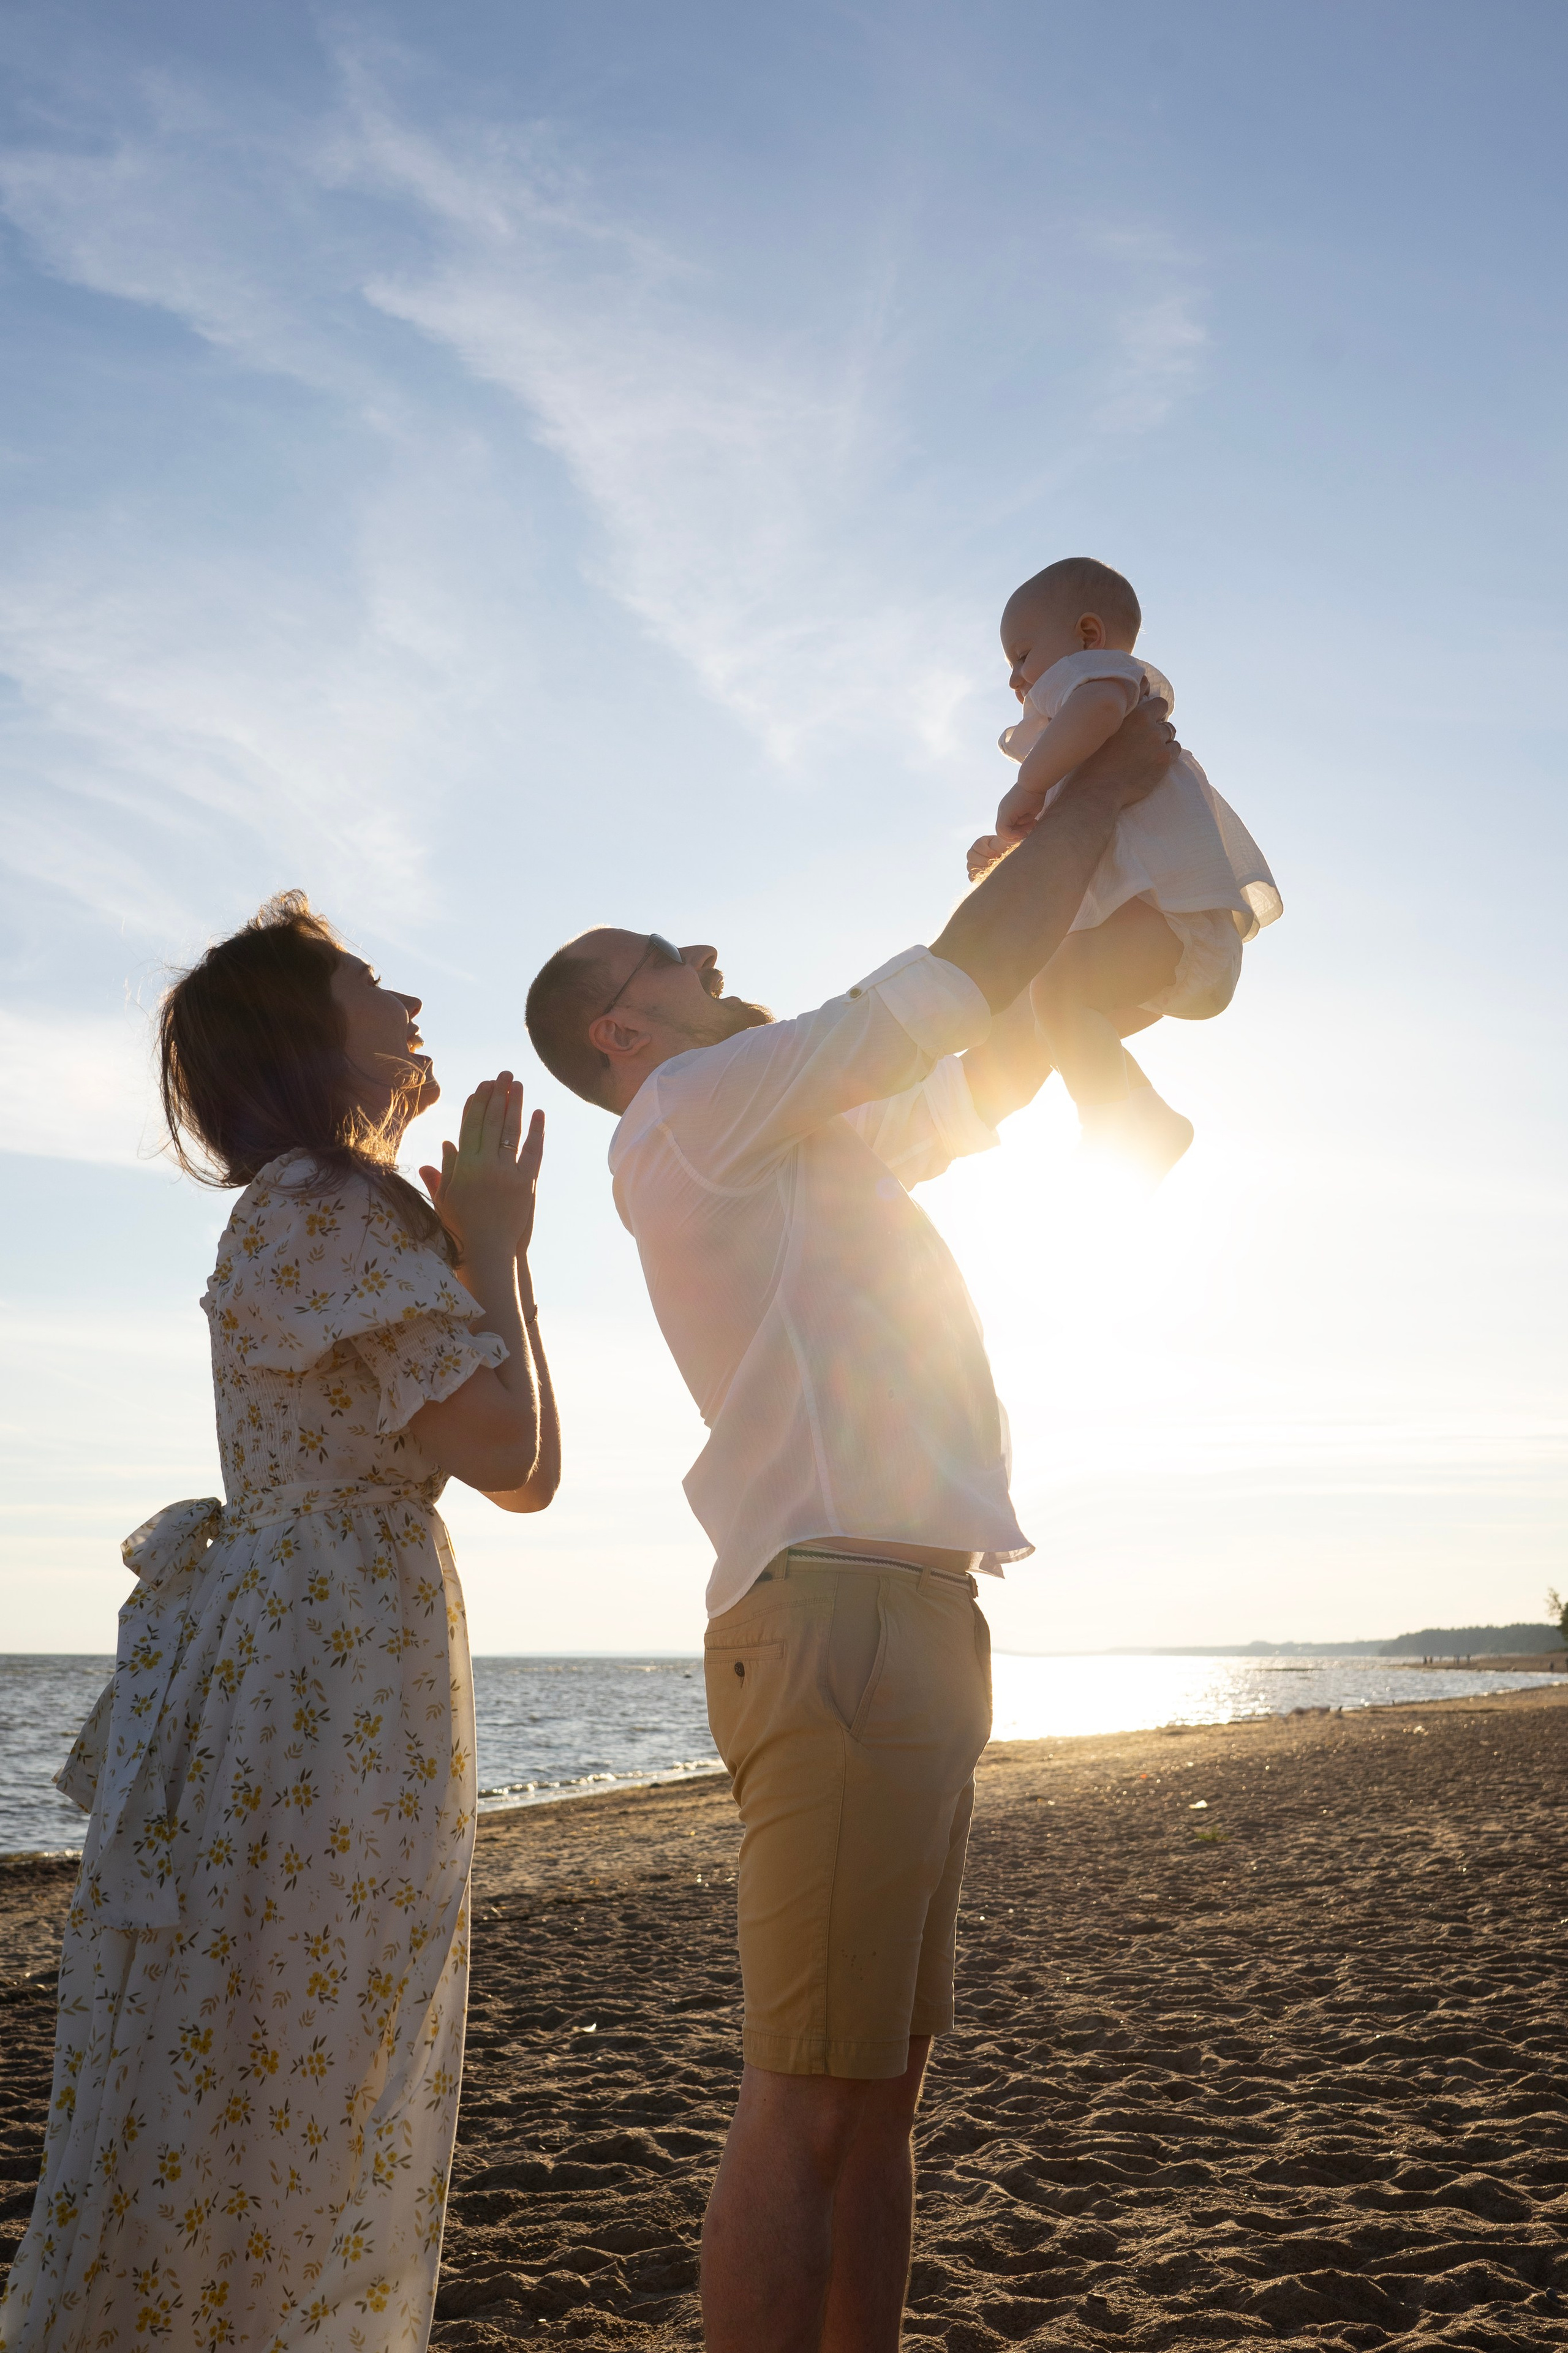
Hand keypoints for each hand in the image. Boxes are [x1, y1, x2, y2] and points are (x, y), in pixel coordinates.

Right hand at [420, 1072, 544, 1266]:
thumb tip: (445, 1142)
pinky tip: (538, 1113)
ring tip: (518, 1084)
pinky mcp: (525, 1183)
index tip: (482, 1086)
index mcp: (463, 1167)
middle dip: (497, 1095)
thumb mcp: (445, 1199)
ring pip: (510, 1131)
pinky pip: (532, 1151)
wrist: (487, 1252)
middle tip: (503, 1075)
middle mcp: (484, 1165)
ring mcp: (506, 1173)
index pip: (469, 1126)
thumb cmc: (461, 1228)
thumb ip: (444, 1171)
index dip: (476, 1103)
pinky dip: (536, 1131)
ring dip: (515, 1104)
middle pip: (491, 1122)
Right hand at [966, 833, 1010, 881]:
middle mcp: (975, 852)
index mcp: (982, 842)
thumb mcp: (1007, 842)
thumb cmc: (1010, 850)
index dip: (987, 851)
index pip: (977, 845)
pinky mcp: (975, 874)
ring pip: (970, 866)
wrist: (1010, 862)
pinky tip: (989, 876)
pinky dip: (979, 877)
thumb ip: (1005, 839)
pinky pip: (971, 876)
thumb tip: (1007, 838)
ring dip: (981, 869)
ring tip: (993, 870)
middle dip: (984, 861)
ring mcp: (973, 863)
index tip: (997, 854)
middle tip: (995, 863)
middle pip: (970, 856)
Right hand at [1070, 696, 1178, 811]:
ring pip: (1170, 731)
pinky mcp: (1164, 759)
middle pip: (1164, 712)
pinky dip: (1168, 753)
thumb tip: (1133, 710)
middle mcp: (1146, 723)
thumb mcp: (1103, 730)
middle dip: (1159, 720)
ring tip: (1149, 750)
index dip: (1153, 710)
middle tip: (1148, 735)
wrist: (1099, 788)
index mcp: (1131, 713)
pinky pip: (1175, 749)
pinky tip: (1154, 760)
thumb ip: (1120, 717)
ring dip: (1163, 738)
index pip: (1157, 701)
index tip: (1147, 719)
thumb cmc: (1094, 761)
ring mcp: (1157, 740)